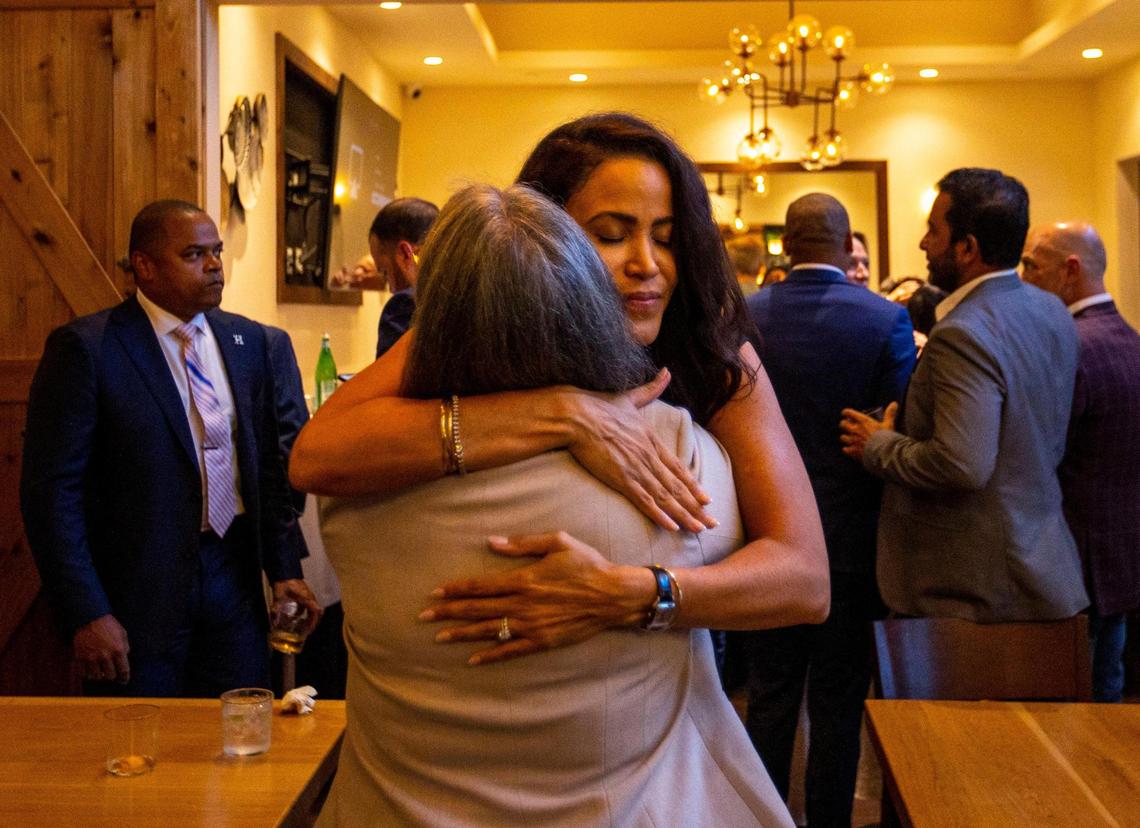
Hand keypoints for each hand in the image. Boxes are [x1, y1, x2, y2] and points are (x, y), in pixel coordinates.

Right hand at [73, 614, 130, 683]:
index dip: (124, 678)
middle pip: (110, 676)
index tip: (123, 681)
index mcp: (118, 649)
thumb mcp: (122, 634)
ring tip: (100, 670)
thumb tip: (125, 659)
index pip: (123, 671)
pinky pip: (84, 673)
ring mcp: (92, 657)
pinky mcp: (80, 657)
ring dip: (99, 675)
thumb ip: (125, 648)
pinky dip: (88, 673)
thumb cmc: (108, 625)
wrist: (89, 618)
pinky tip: (90, 669)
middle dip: (112, 676)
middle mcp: (105, 655)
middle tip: (111, 673)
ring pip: (96, 677)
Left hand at [271, 579, 322, 632]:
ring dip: (310, 618)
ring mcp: (308, 596)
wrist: (284, 572)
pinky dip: (305, 613)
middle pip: (317, 612)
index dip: (314, 622)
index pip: (315, 611)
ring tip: (303, 626)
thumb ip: (275, 611)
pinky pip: (308, 606)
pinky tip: (296, 617)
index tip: (308, 630)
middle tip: (307, 631)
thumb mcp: (278, 598)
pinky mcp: (305, 595)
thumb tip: (274, 623)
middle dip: (313, 623)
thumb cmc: (284, 582)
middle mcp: (310, 597)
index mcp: (306, 598)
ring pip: (314, 609)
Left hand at [420, 532, 655, 665]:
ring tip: (438, 636)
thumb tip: (491, 542)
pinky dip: (490, 654)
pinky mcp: (543, 641)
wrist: (614, 595)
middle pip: (478, 609)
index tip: (435, 591)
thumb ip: (522, 544)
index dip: (456, 589)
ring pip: (489, 630)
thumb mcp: (557, 542)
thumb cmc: (587, 564)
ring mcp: (532, 625)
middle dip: (448, 611)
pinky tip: (472, 658)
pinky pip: (511, 650)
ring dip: (462, 633)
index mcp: (524, 579)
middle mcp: (523, 604)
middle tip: (424, 616)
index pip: (481, 585)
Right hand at [568, 368, 713, 532]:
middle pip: (678, 488)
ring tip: (699, 530)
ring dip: (685, 516)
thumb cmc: (600, 407)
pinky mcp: (622, 479)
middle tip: (713, 523)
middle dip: (697, 507)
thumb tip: (667, 371)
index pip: (678, 468)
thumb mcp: (631, 397)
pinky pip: (645, 501)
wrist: (578, 415)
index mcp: (652, 441)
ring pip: (666, 498)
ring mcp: (637, 469)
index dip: (694, 486)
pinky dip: (660, 515)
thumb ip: (651, 388)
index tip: (707, 499)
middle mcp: (650, 457)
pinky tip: (672, 528)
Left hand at [839, 401, 897, 460]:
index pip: (849, 413)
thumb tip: (894, 403)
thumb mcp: (888, 424)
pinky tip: (849, 450)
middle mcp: (855, 430)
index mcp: (863, 421)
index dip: (846, 412)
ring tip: (848, 438)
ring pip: (842, 437)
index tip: (846, 413)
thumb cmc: (885, 438)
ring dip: (845, 437)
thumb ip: (890, 414)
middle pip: (842, 424)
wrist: (883, 453)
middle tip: (846, 425)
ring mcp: (853, 441)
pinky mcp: (852, 451)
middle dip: (844, 424)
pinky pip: (845, 449)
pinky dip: (847, 449)